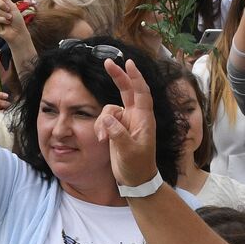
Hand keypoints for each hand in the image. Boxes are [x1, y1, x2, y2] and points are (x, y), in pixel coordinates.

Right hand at [95, 59, 159, 189]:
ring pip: (109, 109)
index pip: (141, 93)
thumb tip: (107, 119)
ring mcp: (125, 122)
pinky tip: (101, 140)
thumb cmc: (137, 166)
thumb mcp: (128, 151)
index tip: (128, 63)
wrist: (135, 180)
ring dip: (102, 121)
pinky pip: (104, 120)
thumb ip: (118, 134)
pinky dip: (100, 128)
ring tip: (102, 139)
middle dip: (118, 76)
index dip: (135, 77)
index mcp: (144, 119)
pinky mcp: (116, 129)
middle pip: (127, 90)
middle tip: (108, 62)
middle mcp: (136, 117)